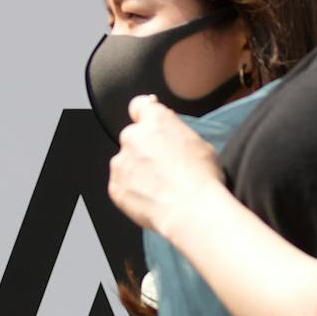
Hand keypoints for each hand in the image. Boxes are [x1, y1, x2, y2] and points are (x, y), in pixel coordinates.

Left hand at [107, 96, 225, 239]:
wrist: (190, 209)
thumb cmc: (201, 178)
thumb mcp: (199, 143)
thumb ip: (176, 133)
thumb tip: (171, 135)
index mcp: (155, 121)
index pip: (140, 105)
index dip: (143, 112)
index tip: (146, 118)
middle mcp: (133, 137)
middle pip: (134, 137)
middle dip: (144, 149)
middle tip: (163, 166)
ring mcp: (120, 162)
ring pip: (125, 162)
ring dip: (137, 170)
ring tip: (160, 187)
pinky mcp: (115, 186)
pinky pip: (121, 184)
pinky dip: (131, 190)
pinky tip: (151, 198)